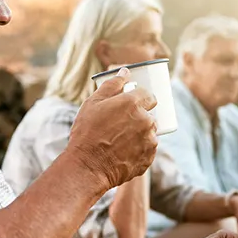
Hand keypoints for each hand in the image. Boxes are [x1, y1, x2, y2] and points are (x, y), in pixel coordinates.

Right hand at [67, 67, 157, 192]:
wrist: (88, 166)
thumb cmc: (87, 133)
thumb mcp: (93, 103)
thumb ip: (112, 84)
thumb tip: (125, 71)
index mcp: (133, 103)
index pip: (148, 95)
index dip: (140, 99)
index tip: (131, 104)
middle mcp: (146, 120)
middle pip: (150, 115)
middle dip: (138, 118)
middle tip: (120, 125)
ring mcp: (149, 141)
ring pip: (149, 133)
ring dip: (139, 134)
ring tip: (119, 141)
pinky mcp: (149, 158)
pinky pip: (148, 150)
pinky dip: (139, 150)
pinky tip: (122, 152)